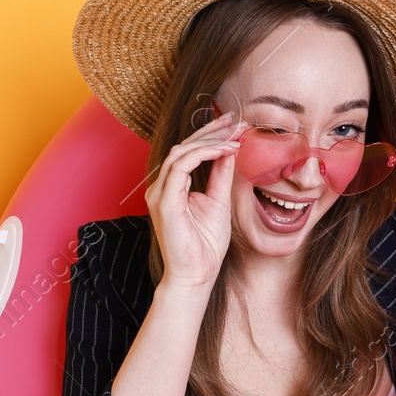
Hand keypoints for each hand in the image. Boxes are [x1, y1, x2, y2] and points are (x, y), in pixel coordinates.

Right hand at [145, 109, 242, 293]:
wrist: (196, 274)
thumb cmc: (205, 246)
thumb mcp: (218, 201)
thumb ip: (220, 175)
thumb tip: (229, 150)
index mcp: (171, 187)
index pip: (188, 151)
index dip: (210, 135)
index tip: (234, 126)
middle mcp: (161, 187)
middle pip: (184, 146)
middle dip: (211, 131)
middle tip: (236, 121)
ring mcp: (159, 193)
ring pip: (181, 152)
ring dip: (210, 141)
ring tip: (234, 137)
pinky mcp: (164, 202)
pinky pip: (181, 167)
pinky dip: (204, 155)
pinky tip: (224, 151)